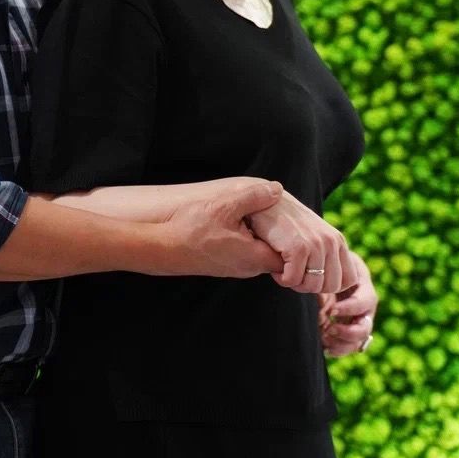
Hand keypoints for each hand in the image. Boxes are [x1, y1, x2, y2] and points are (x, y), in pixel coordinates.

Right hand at [152, 177, 285, 278]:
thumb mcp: (224, 206)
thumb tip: (277, 189)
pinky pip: (249, 253)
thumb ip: (253, 197)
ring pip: (263, 252)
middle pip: (280, 254)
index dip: (298, 239)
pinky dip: (252, 238)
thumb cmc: (190, 229)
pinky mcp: (225, 264)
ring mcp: (236, 268)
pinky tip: (242, 222)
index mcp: (255, 257)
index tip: (293, 219)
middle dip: (284, 234)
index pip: (293, 257)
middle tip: (281, 210)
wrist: (160, 248)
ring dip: (266, 235)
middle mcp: (249, 268)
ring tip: (261, 214)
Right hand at [246, 192, 354, 295]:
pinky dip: (281, 279)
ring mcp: (316, 244)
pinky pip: (292, 280)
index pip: (348, 280)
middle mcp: (331, 242)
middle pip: (331, 287)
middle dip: (310, 287)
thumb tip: (330, 286)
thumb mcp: (313, 236)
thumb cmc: (285, 222)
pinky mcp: (298, 247)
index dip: (328, 286)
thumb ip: (325, 255)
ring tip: (283, 269)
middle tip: (293, 275)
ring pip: (311, 286)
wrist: (265, 200)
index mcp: (338, 241)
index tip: (309, 277)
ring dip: (293, 283)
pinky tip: (275, 266)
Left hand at [319, 253, 377, 357]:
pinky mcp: (347, 329)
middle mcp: (364, 306)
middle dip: (348, 332)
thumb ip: (325, 286)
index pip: (366, 301)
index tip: (332, 310)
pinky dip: (337, 350)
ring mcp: (357, 320)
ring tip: (323, 339)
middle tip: (328, 329)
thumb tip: (323, 310)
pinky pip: (348, 346)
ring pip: (359, 342)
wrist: (319, 266)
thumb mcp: (326, 265)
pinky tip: (324, 347)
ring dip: (341, 344)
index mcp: (363, 285)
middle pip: (366, 327)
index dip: (350, 309)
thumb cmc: (322, 261)